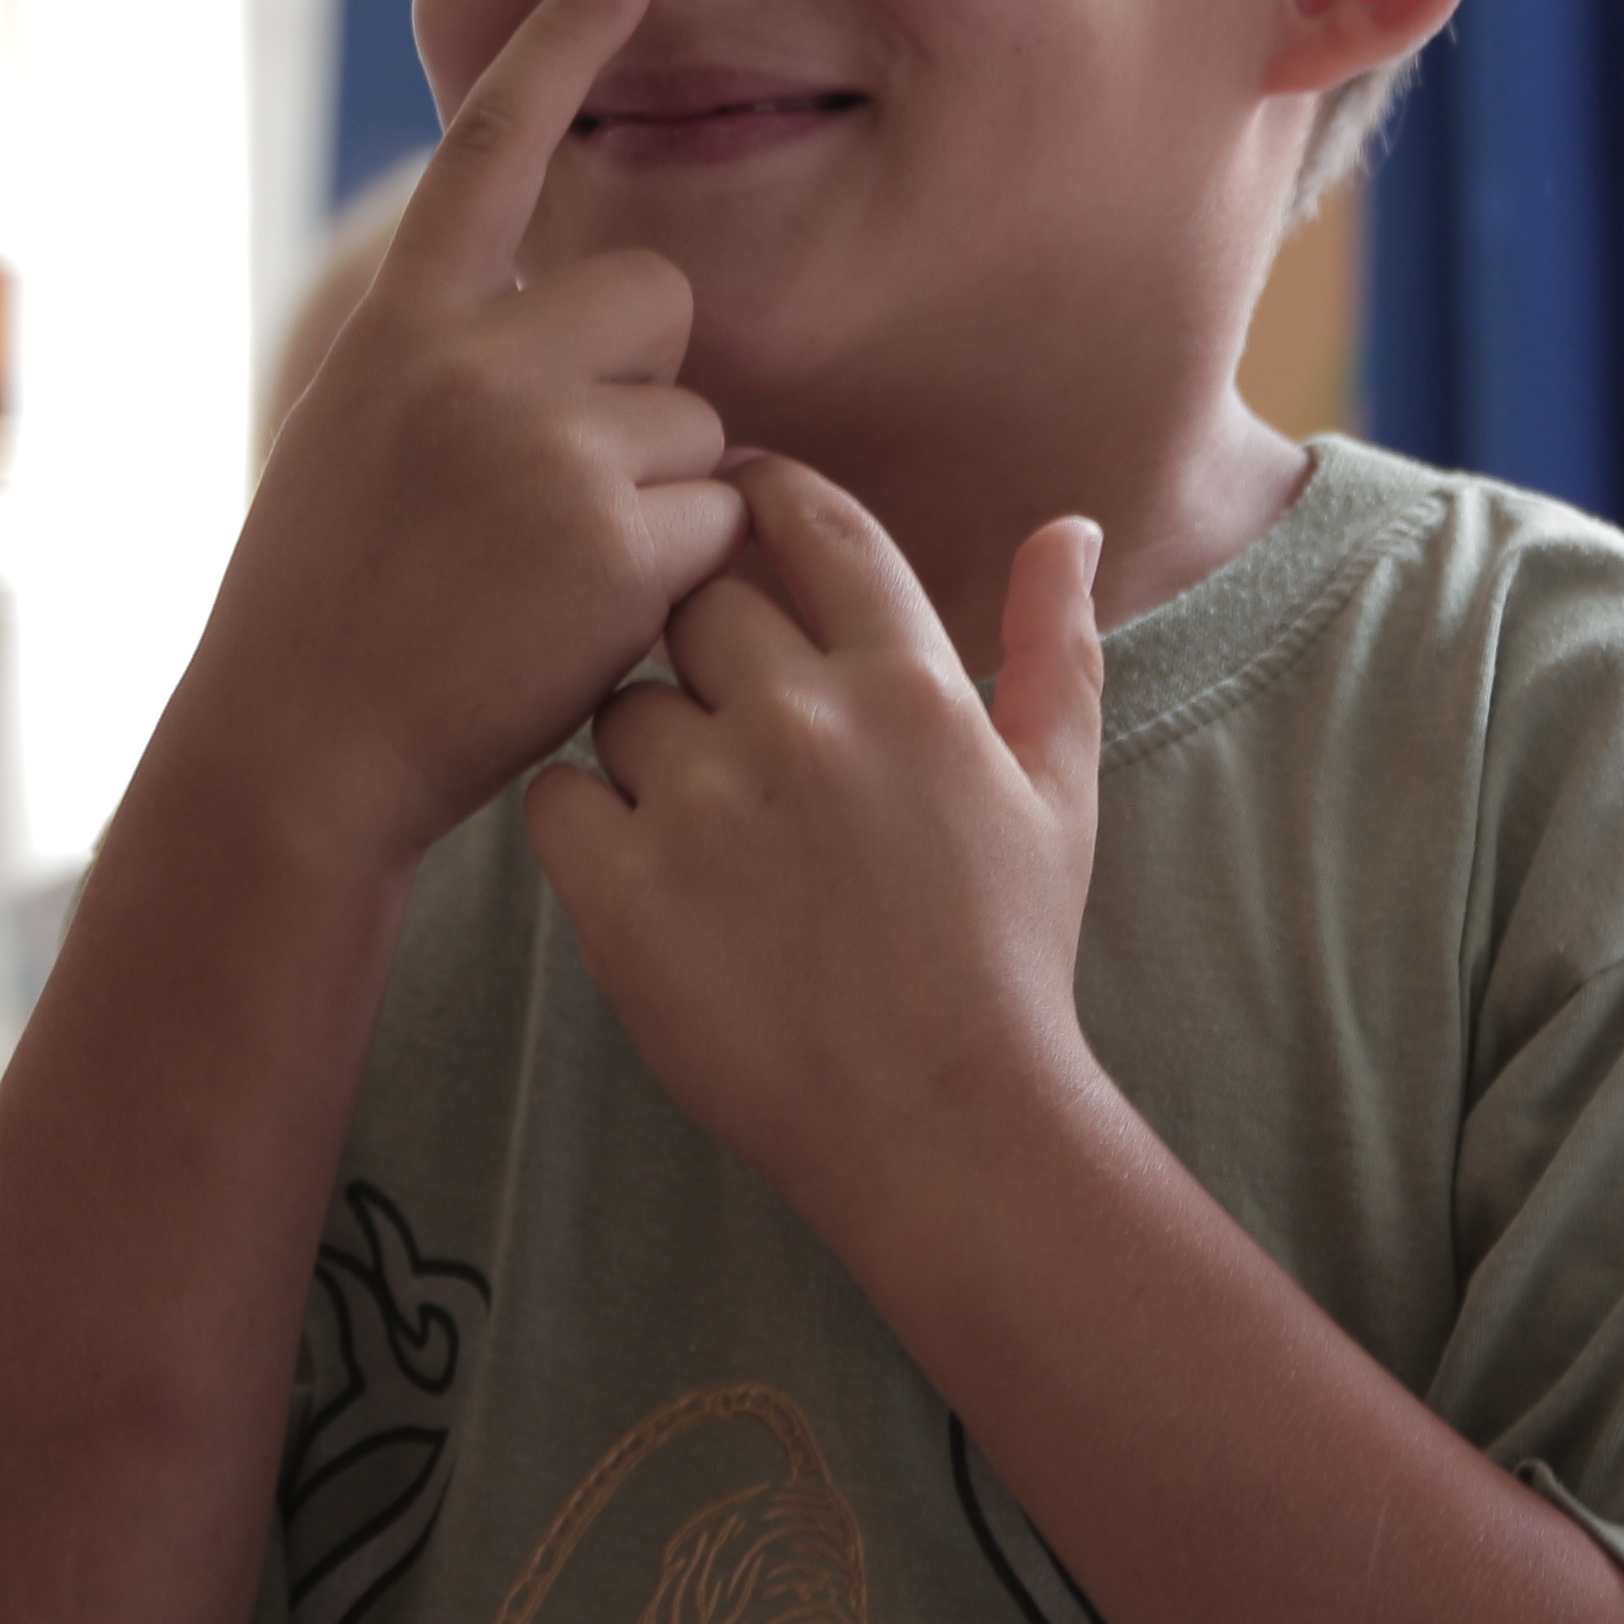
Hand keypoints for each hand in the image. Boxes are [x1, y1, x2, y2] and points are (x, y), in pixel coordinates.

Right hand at [188, 0, 748, 871]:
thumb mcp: (357, 436)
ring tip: (548, 575)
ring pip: (698, 423)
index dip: (558, 50)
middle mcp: (474, 360)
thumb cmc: (329, 611)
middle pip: (657, 296)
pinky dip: (682, 576)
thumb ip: (452, 358)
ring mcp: (547, 445)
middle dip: (645, 380)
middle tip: (566, 485)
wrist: (299, 751)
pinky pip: (722, 518)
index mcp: (405, 326)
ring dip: (659, 496)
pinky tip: (586, 621)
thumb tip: (581, 312)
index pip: (492, 151)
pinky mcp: (617, 541)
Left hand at [529, 459, 1109, 1218]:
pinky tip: (642, 872)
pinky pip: (556, 795)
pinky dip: (583, 822)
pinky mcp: (624, 892)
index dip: (759, 497)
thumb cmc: (1007, 957)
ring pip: (619, 701)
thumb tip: (1067, 525)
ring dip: (645, 746)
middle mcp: (803, 724)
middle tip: (732, 734)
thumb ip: (1053, 644)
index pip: (809, 522)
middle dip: (705, 650)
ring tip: (702, 832)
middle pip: (697, 603)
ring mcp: (706, 807)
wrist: (944, 1126)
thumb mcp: (1058, 791)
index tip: (734, 513)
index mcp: (908, 683)